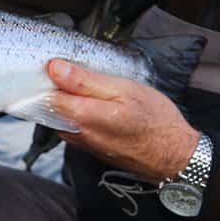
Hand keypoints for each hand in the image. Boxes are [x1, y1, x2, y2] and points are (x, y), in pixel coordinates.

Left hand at [47, 59, 199, 183]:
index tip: (61, 65)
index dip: (50, 77)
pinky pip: (71, 125)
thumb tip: (55, 69)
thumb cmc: (155, 122)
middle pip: (49, 105)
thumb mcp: (124, 89)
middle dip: (57, 88)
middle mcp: (76, 133)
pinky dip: (77, 112)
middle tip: (80, 75)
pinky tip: (97, 105)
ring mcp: (81, 142)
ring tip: (92, 89)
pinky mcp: (88, 147)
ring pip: (60, 115)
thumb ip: (85, 80)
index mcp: (82, 116)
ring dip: (68, 100)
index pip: (45, 94)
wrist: (174, 156)